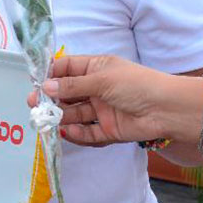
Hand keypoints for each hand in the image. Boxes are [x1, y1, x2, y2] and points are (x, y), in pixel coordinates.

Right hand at [31, 54, 173, 146]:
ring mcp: (102, 110)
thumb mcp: (102, 79)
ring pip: (75, 114)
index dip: (50, 74)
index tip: (34, 81)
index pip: (67, 68)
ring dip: (61, 117)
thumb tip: (45, 87)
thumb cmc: (137, 84)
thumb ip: (72, 85)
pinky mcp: (109, 129)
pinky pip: (88, 133)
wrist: (168, 109)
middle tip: (34, 105)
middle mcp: (97, 88)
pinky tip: (67, 132)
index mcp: (96, 69)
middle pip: (67, 93)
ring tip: (46, 120)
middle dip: (51, 99)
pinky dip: (77, 134)